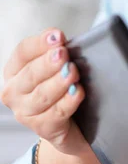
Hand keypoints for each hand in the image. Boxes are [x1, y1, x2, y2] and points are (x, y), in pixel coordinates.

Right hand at [0, 29, 87, 154]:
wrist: (69, 125)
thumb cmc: (61, 89)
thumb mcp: (56, 67)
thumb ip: (57, 51)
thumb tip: (59, 37)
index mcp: (15, 71)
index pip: (22, 53)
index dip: (40, 44)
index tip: (58, 36)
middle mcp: (15, 92)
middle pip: (30, 74)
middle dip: (48, 63)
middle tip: (63, 54)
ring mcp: (26, 112)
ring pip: (42, 95)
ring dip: (58, 82)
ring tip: (72, 72)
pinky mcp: (43, 127)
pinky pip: (56, 113)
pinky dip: (68, 101)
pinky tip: (77, 92)